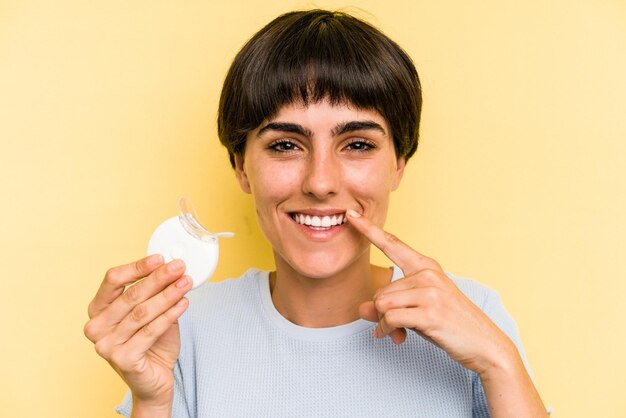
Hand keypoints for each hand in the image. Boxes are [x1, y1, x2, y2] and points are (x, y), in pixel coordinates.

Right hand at [83, 255, 191, 410]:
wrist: (154, 380)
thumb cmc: (151, 344)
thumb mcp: (152, 311)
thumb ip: (156, 292)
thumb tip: (171, 268)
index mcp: (97, 310)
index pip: (113, 280)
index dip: (137, 267)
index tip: (160, 258)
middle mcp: (96, 327)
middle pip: (130, 295)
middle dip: (158, 278)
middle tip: (179, 267)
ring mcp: (106, 345)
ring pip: (142, 312)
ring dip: (168, 295)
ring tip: (186, 283)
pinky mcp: (122, 359)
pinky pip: (150, 331)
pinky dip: (170, 315)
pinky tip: (183, 303)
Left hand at [347, 210, 516, 374]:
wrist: (485, 344)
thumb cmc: (451, 324)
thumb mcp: (418, 309)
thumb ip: (389, 305)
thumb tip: (361, 310)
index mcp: (426, 266)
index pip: (392, 244)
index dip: (369, 229)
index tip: (350, 214)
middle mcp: (427, 274)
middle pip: (380, 291)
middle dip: (383, 314)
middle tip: (396, 327)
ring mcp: (429, 291)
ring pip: (382, 304)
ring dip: (384, 324)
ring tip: (399, 332)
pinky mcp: (429, 311)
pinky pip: (390, 318)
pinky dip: (387, 331)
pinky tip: (397, 337)